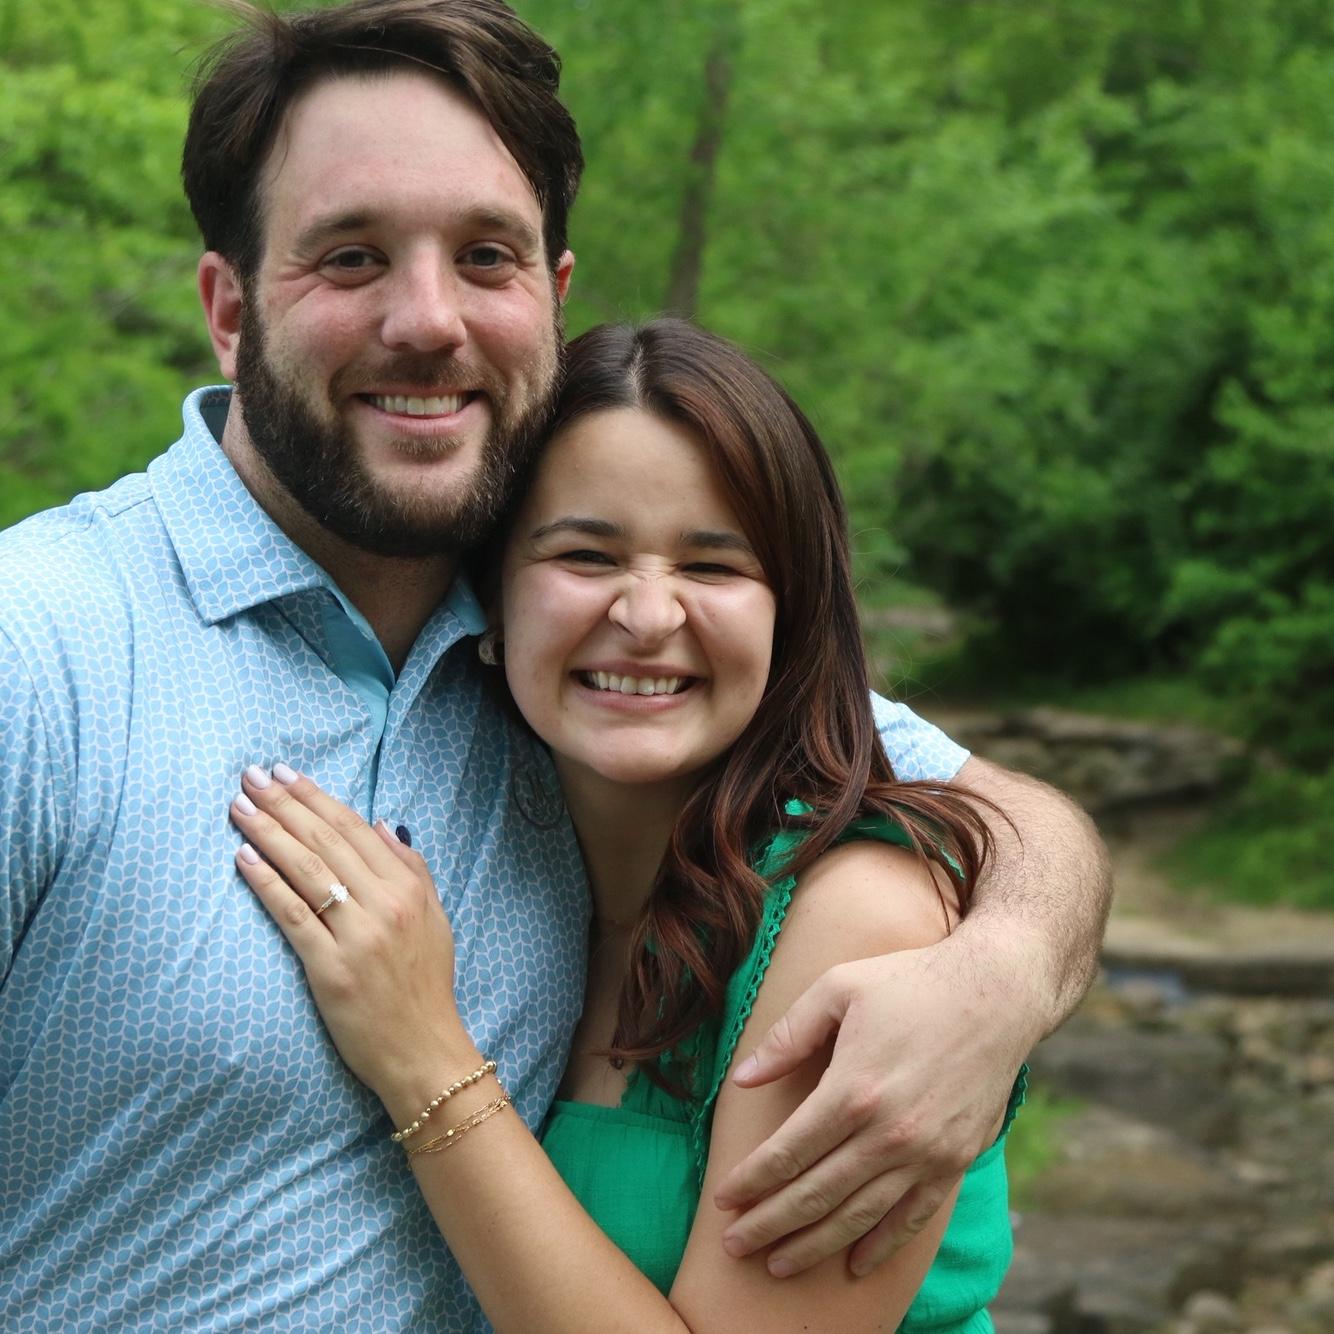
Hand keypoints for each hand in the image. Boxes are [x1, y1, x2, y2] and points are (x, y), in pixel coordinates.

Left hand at [230, 765, 470, 1110]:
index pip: (353, 830)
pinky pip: (293, 915)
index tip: (285, 774)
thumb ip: (413, 869)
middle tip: (251, 777)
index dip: (316, 798)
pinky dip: (267, 883)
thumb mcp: (436, 919)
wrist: (424, 1050)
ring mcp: (357, 936)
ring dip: (269, 833)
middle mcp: (384, 905)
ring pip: (306, 871)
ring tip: (240, 807)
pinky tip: (244, 859)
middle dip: (284, 805)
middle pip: (325, 842)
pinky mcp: (330, 969)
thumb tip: (383, 824)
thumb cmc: (427, 986)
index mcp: (407, 888)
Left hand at [713, 941, 1030, 1276]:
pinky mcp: (955, 1161)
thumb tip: (742, 1080)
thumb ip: (787, 1036)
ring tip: (778, 1263)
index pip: (787, 1152)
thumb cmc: (910, 983)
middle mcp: (888, 1132)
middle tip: (734, 1246)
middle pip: (815, 1194)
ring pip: (858, 1216)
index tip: (723, 1200)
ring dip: (814, 1245)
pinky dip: (880, 1245)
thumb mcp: (838, 988)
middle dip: (769, 1223)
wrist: (996, 994)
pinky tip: (854, 1264)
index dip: (751, 1181)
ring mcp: (926, 1153)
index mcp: (852, 1088)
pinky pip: (912, 1217)